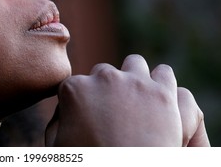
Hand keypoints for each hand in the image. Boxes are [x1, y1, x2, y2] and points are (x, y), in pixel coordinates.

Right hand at [45, 54, 207, 145]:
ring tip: (139, 98)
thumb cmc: (90, 165)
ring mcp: (136, 83)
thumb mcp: (58, 146)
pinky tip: (161, 100)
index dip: (81, 101)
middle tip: (113, 113)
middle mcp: (104, 78)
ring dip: (135, 77)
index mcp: (75, 89)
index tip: (87, 117)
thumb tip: (63, 108)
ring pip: (135, 64)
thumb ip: (56, 120)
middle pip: (104, 72)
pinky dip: (163, 85)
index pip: (75, 84)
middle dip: (107, 88)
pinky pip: (164, 74)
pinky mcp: (163, 93)